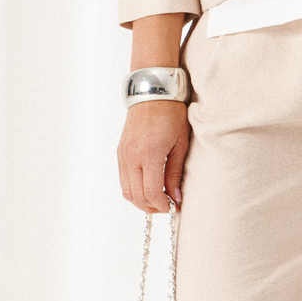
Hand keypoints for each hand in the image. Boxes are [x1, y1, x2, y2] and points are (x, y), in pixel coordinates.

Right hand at [117, 98, 189, 212]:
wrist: (152, 93)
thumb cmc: (171, 114)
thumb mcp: (180, 144)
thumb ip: (175, 173)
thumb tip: (175, 198)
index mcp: (150, 154)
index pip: (151, 192)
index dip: (162, 205)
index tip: (173, 207)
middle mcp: (132, 156)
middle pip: (136, 196)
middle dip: (152, 207)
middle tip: (167, 206)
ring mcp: (123, 155)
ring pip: (127, 190)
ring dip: (141, 200)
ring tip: (158, 199)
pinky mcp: (120, 152)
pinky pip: (123, 179)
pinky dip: (134, 189)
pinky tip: (147, 187)